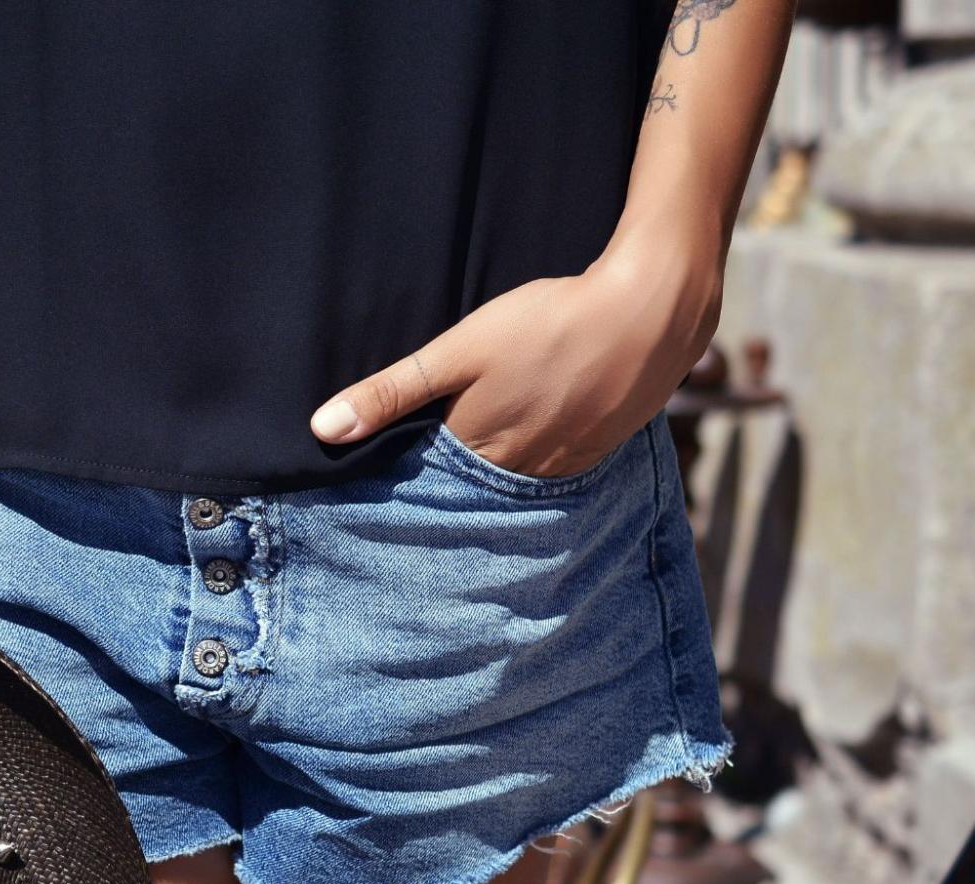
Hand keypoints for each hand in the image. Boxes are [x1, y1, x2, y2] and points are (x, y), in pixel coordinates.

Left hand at [309, 235, 722, 478]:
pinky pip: (557, 462)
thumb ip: (391, 391)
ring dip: (501, 462)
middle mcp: (520, 470)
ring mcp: (564, 464)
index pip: (428, 474)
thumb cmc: (548, 324)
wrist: (651, 314)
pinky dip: (541, 450)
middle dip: (454, 470)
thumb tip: (323, 429)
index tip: (391, 463)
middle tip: (443, 449)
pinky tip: (540, 422)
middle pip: (473, 478)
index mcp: (478, 449)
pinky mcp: (599, 448)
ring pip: (516, 473)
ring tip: (494, 431)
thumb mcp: (458, 350)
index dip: (411, 464)